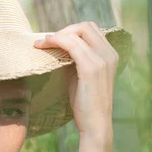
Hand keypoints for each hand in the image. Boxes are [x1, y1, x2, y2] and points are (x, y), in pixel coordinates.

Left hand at [34, 22, 117, 141]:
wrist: (95, 124)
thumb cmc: (86, 102)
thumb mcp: (81, 74)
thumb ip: (75, 58)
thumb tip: (58, 45)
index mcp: (110, 54)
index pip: (91, 29)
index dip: (71, 31)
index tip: (54, 40)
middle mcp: (109, 53)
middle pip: (85, 26)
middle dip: (64, 30)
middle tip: (47, 41)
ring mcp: (102, 59)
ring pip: (77, 33)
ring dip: (57, 35)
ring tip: (41, 43)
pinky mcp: (91, 68)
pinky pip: (71, 44)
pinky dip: (56, 41)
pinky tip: (44, 46)